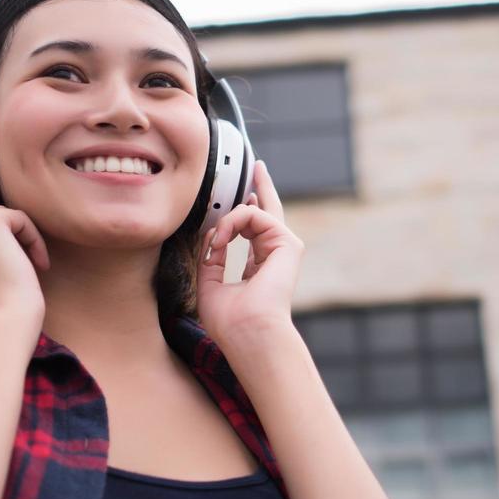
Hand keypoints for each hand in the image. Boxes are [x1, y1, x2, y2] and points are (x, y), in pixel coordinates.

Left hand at [195, 160, 303, 347]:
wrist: (249, 333)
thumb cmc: (230, 321)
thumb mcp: (211, 285)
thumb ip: (212, 259)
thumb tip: (212, 239)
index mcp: (260, 268)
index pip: (255, 232)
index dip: (245, 213)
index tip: (241, 195)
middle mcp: (275, 256)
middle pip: (269, 212)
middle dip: (262, 186)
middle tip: (256, 165)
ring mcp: (284, 249)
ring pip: (253, 212)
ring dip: (226, 222)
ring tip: (216, 242)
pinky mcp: (288, 243)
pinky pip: (255, 215)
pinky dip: (232, 223)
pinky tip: (221, 240)